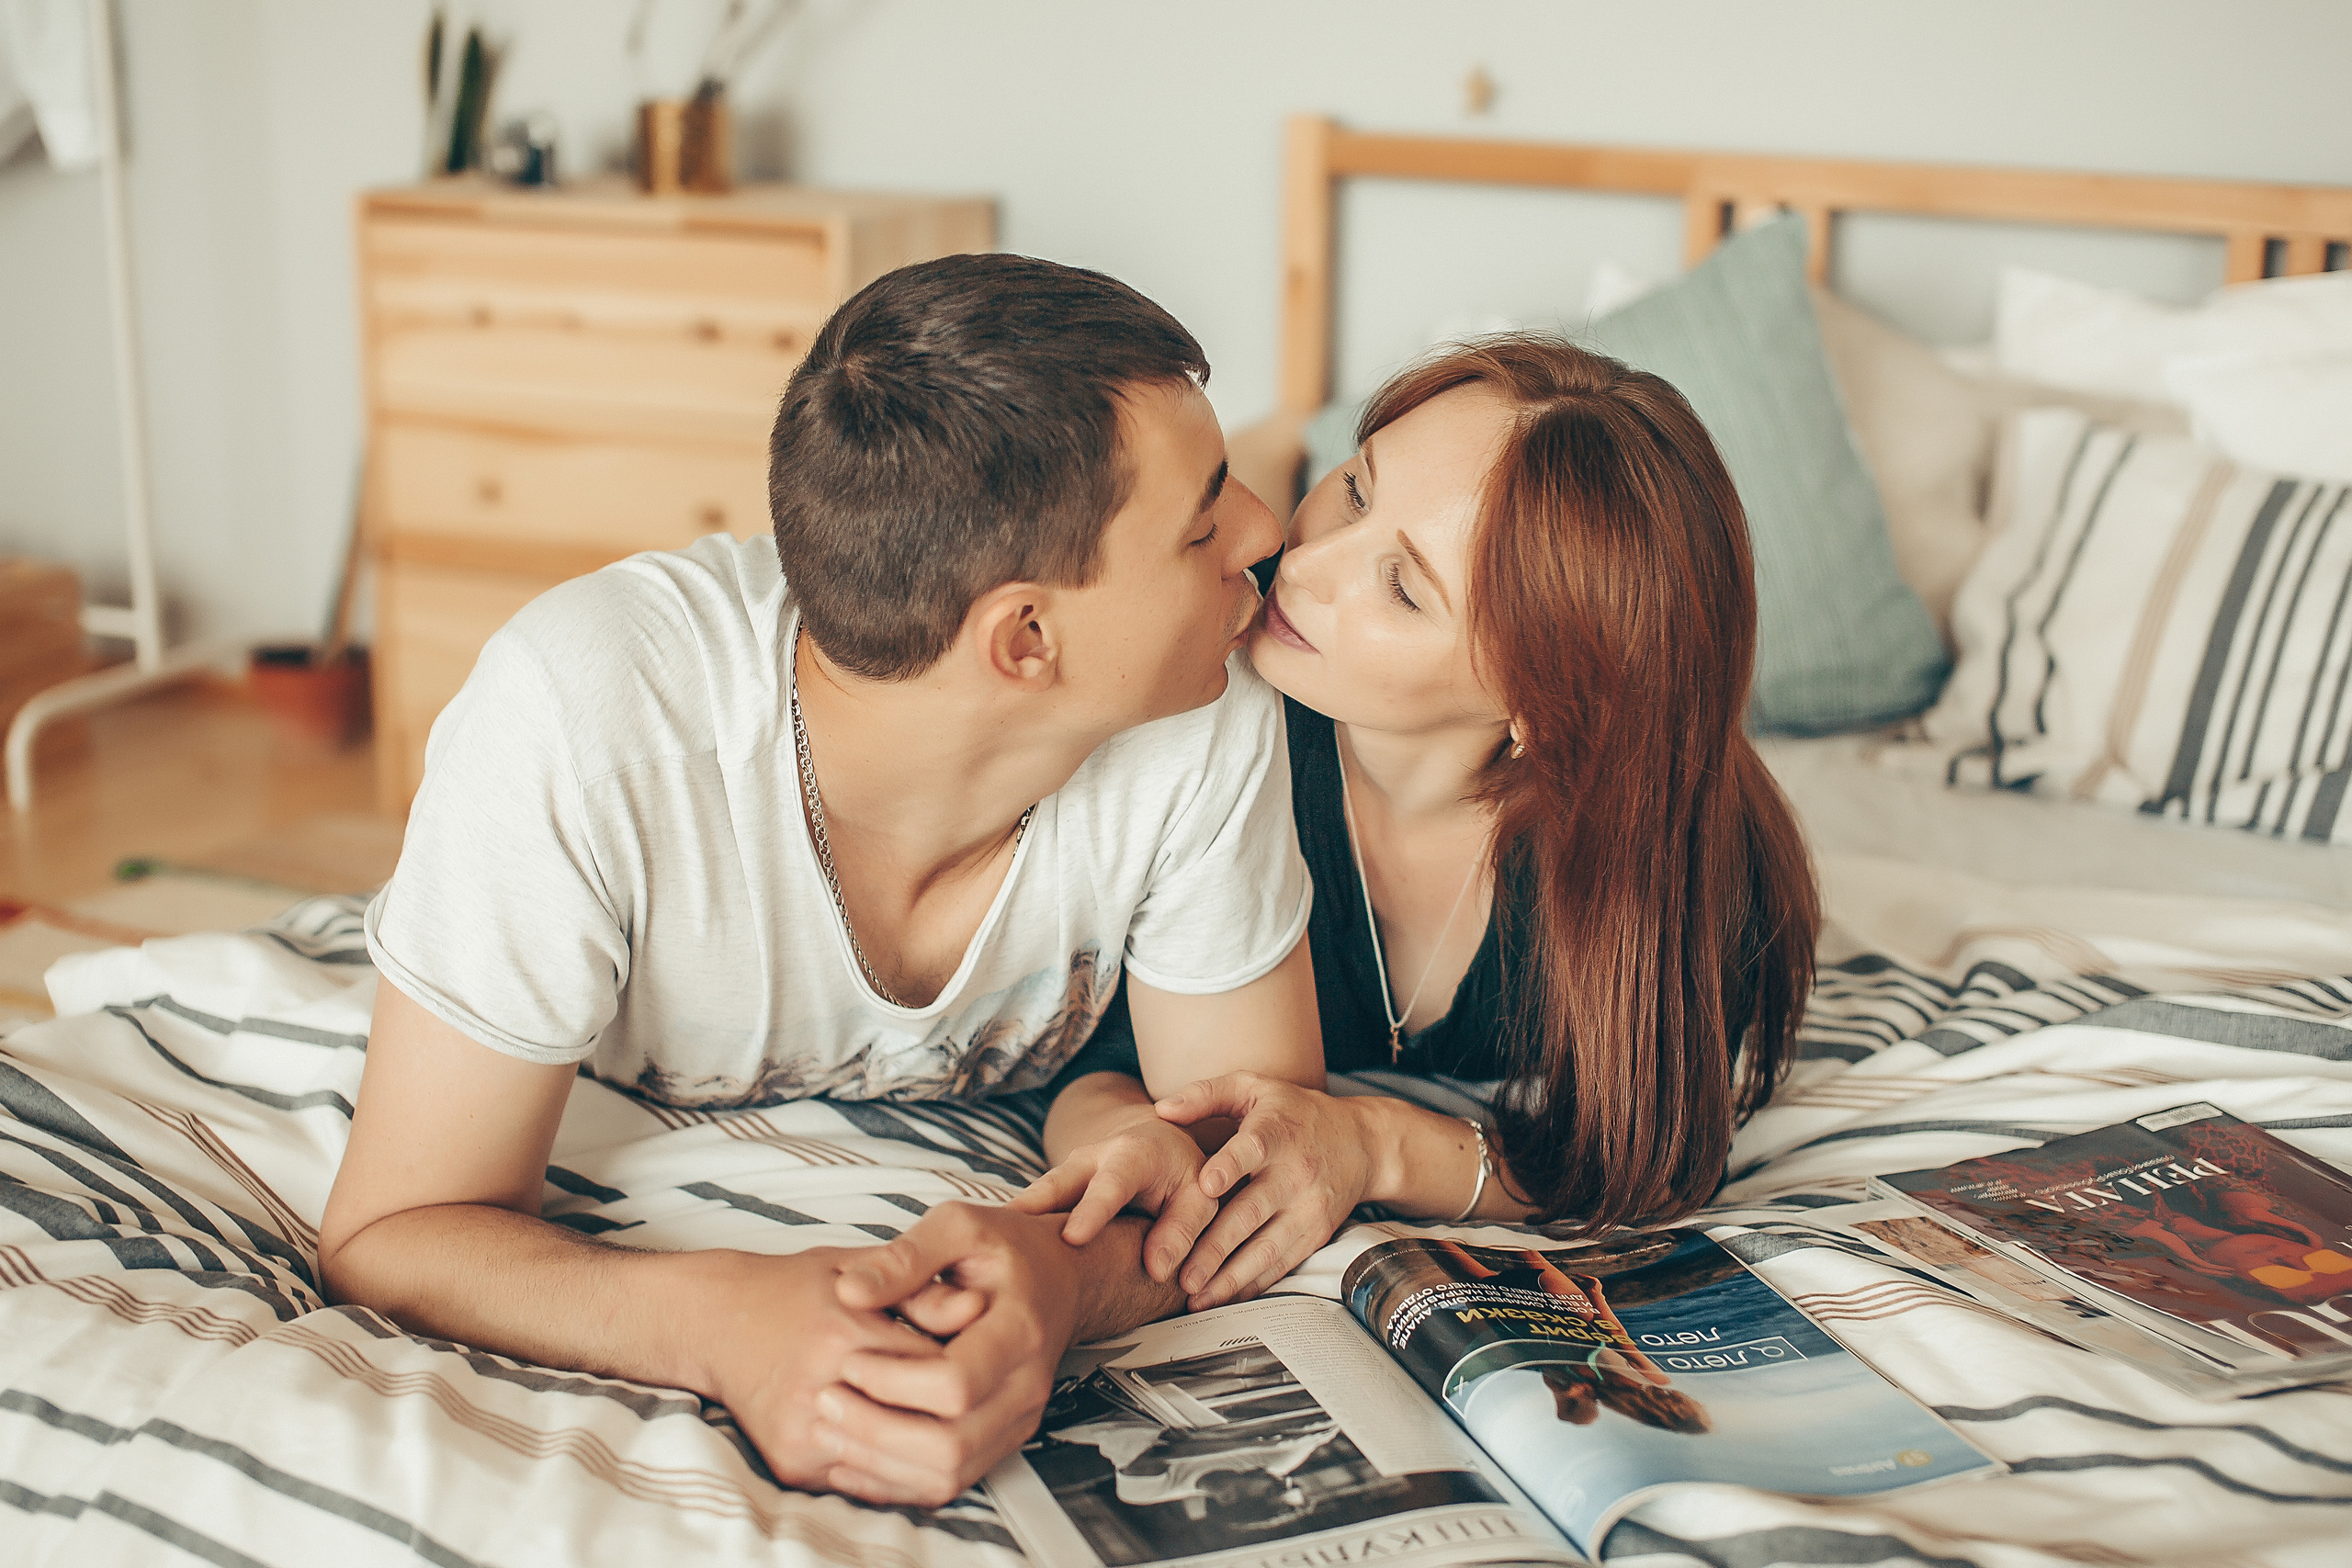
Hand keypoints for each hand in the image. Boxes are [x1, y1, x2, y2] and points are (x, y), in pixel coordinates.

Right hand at [688, 1247, 970, 1505]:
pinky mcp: (793, 1463)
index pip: (937, 1368)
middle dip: (966, 1420)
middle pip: (926, 1428)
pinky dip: (905, 1474)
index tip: (989, 1361)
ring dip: (942, 1454)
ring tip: (966, 1429)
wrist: (716, 1321)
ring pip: (903, 1469)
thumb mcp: (857, 1265)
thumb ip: (918, 1288)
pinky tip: (925, 1449)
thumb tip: (977, 1308)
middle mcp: (820, 1388)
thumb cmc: (792, 1288)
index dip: (973, 1368)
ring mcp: (804, 1433)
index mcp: (843, 1331)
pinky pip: (869, 1485)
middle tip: (988, 1404)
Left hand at [825, 1202, 1086, 1505]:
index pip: (955, 1382)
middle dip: (877, 1429)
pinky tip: (852, 1459)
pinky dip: (895, 1481)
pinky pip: (949, 1484)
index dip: (894, 1381)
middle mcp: (1026, 1386)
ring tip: (830, 1429)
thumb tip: (850, 1291)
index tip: (849, 1361)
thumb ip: (905, 1256)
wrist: (1058, 1277)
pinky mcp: (1001, 1440)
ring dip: (880, 1461)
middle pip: (951, 1443)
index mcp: (1018, 1330)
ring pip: (948, 1473)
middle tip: (827, 1400)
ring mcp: (1017, 1420)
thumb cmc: (1005, 1248)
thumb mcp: (958, 1226)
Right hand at [1009, 1111, 1219, 1282]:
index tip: (1073, 1237)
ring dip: (1011, 1222)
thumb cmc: (1183, 1174)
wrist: (1156, 1143)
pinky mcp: (1052, 1191)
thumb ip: (1183, 1228)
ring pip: (1035, 1196)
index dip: (1092, 1210)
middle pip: (1055, 1183)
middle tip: (1003, 1236)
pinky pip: (1031, 1210)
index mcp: (1134, 1155)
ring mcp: (1065, 1174)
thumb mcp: (1200, 1196)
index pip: (1112, 1183)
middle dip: (1031, 1208)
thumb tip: (1157, 1269)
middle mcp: (1091, 1159)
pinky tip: (988, 1255)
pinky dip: (1011, 1230)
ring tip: (982, 1249)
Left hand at [1155, 1072, 1375, 1309]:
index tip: (1206, 1186)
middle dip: (1216, 1247)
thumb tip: (1162, 1110)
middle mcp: (1294, 1171)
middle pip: (1252, 1212)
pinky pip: (1283, 1262)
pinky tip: (1225, 1295)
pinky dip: (1254, 1283)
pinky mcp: (1316, 1232)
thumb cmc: (1293, 1112)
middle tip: (1183, 1273)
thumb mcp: (1254, 1088)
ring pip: (1267, 1247)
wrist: (1362, 1142)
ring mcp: (1308, 1206)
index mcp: (1276, 1131)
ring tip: (1196, 1295)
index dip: (1230, 1167)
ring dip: (1231, 1275)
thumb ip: (1207, 1094)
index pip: (1253, 1148)